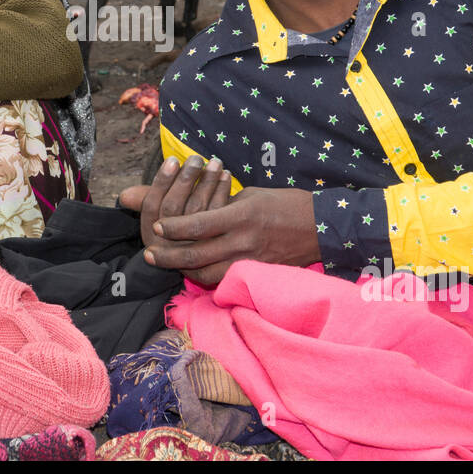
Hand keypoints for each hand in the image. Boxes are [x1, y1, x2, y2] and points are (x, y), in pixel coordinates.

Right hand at [119, 154, 232, 248]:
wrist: (201, 261)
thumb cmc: (175, 230)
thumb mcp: (158, 219)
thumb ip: (145, 203)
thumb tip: (124, 196)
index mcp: (151, 235)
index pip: (152, 205)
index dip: (161, 181)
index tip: (172, 160)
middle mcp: (169, 244)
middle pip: (174, 207)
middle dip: (185, 180)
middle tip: (196, 158)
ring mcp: (192, 246)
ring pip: (197, 209)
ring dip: (207, 182)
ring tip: (215, 162)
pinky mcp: (216, 244)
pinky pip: (218, 215)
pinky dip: (222, 193)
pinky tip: (226, 176)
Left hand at [139, 186, 320, 286]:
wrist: (322, 227)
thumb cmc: (285, 203)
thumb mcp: (252, 194)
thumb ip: (224, 204)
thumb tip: (200, 209)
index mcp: (241, 216)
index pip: (198, 225)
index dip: (175, 228)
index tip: (158, 227)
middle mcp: (243, 241)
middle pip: (197, 254)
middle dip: (169, 256)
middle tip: (150, 254)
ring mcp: (251, 260)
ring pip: (208, 274)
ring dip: (184, 271)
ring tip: (168, 265)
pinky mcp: (257, 273)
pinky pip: (226, 279)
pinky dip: (207, 277)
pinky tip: (195, 272)